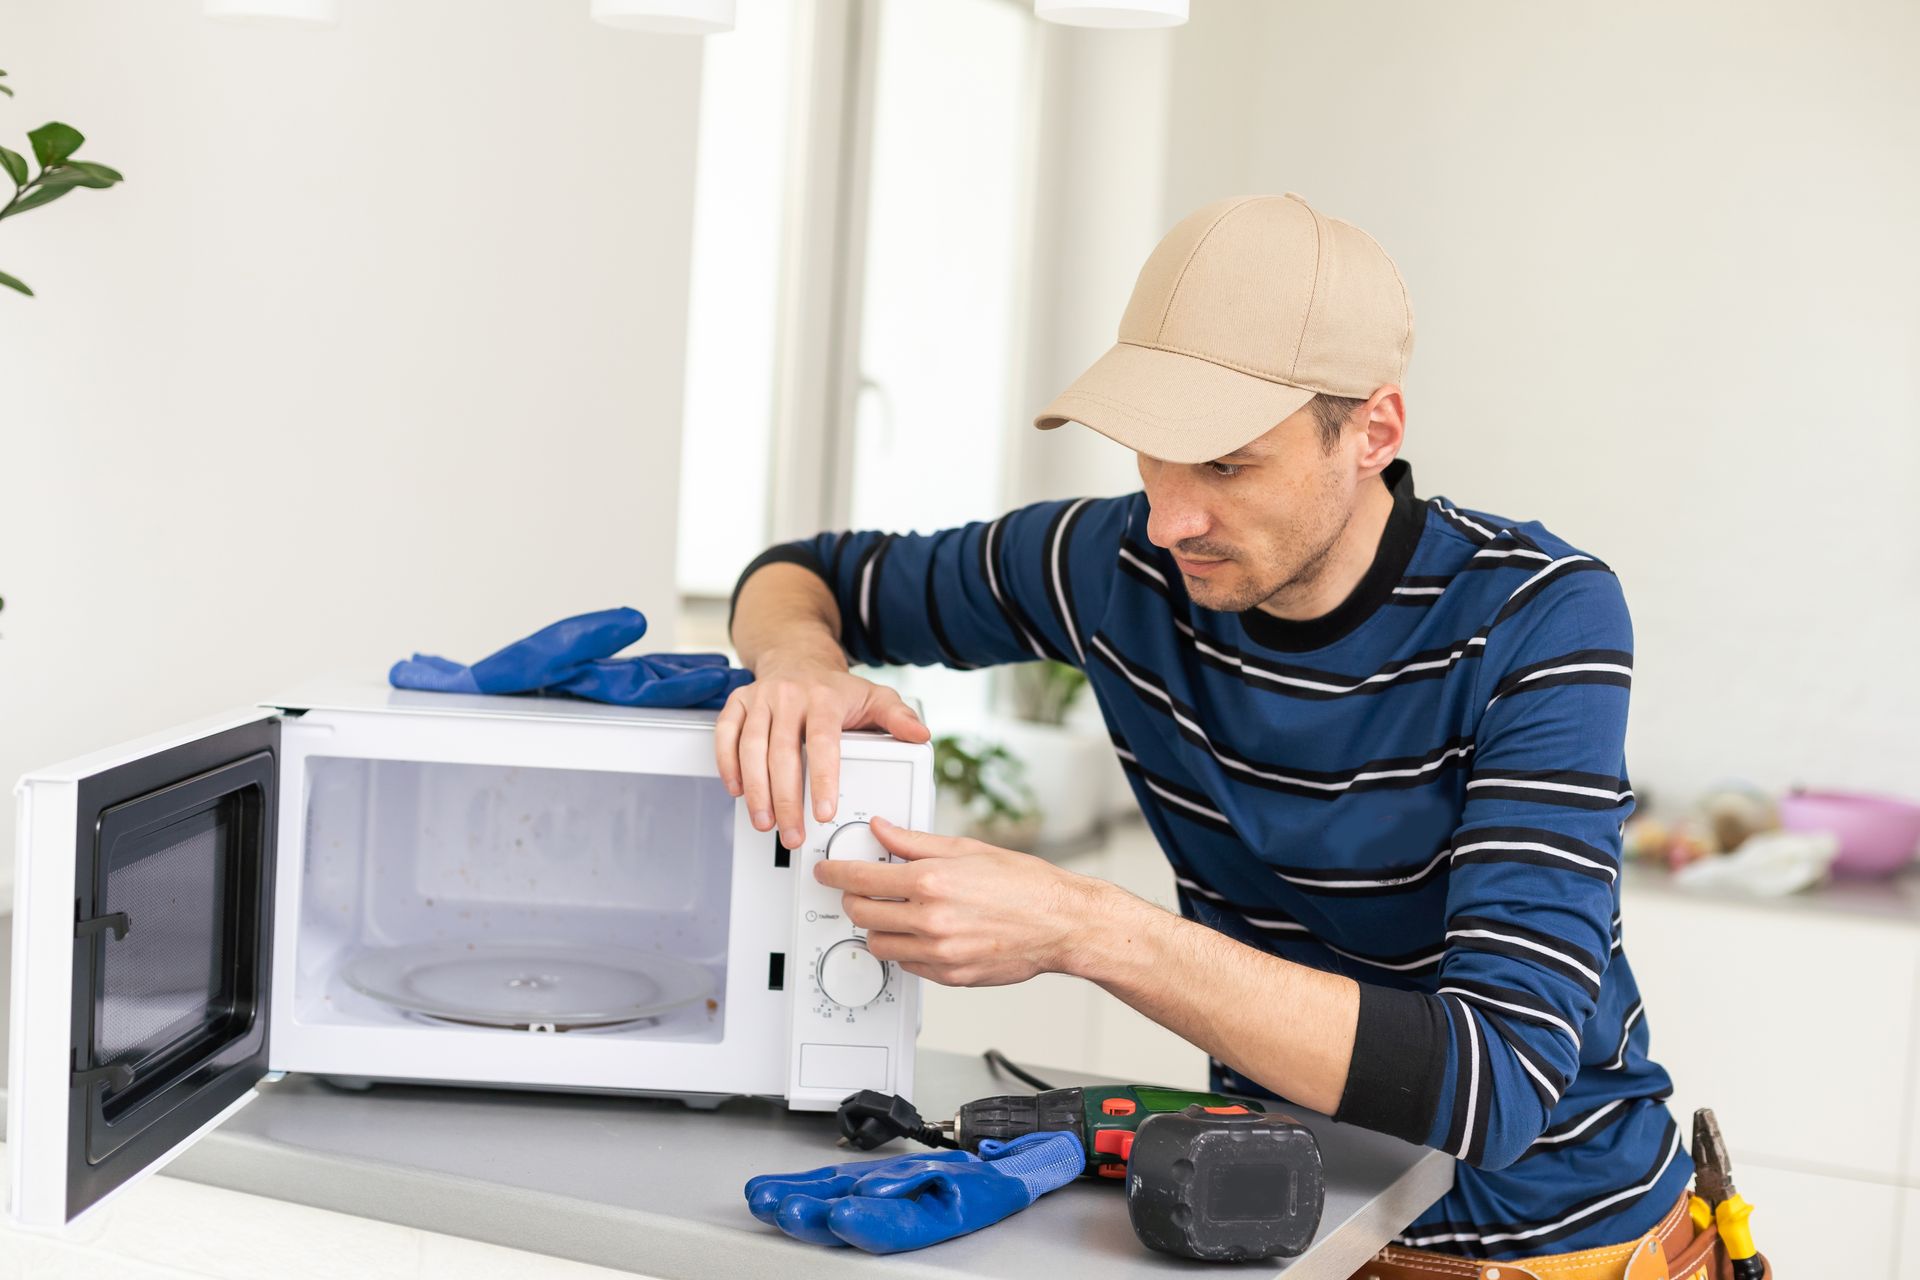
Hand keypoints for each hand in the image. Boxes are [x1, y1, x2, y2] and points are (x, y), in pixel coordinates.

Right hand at [714, 660, 929, 849]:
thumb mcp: (875, 697)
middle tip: (793, 832)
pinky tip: (737, 790)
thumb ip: (898, 718)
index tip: (824, 811)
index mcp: (824, 698)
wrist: (798, 657)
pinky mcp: (738, 702)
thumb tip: (920, 735)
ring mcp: (761, 699)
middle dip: (786, 799)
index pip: (822, 742)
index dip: (822, 779)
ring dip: (756, 790)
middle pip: (782, 753)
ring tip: (765, 822)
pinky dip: (727, 764)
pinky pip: (725, 734)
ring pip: (751, 747)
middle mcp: (789, 696)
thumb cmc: (836, 689)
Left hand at [744, 1131, 1084, 1253]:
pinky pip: (839, 1187)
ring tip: (768, 1200)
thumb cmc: (994, 1181)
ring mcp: (889, 1200)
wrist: (1010, 1170)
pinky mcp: (877, 1185)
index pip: (897, 1226)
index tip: (837, 1215)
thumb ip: (925, 1180)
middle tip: (784, 1209)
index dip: (866, 1222)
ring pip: (841, 1202)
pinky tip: (781, 1189)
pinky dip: (810, 1186)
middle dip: (815, 1215)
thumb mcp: (973, 1180)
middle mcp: (906, 1212)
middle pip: (856, 1217)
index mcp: (935, 1217)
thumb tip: (875, 1185)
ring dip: (803, 1200)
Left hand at [813, 817, 1109, 985]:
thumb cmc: (1024, 884)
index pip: (860, 879)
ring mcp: (939, 953)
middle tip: (859, 891)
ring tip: (895, 913)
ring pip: (878, 945)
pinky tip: (921, 933)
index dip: (835, 873)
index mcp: (931, 882)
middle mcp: (931, 920)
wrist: (1061, 923)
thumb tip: (882, 830)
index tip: (827, 871)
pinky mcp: (949, 976)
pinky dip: (905, 950)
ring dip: (877, 928)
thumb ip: (915, 841)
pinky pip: (906, 966)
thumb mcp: (966, 849)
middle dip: (852, 900)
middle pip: (860, 915)